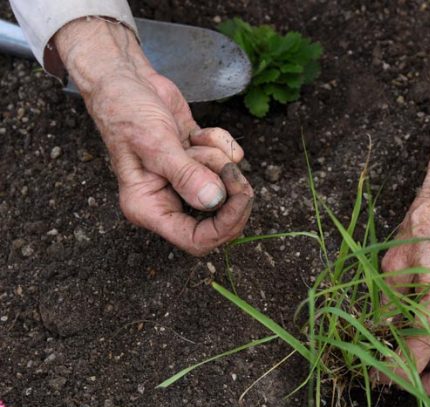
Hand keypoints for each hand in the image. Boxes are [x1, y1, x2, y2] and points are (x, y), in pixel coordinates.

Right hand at [54, 18, 252, 255]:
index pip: (197, 241)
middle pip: (220, 219)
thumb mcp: (154, 142)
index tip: (241, 197)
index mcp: (149, 208)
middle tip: (231, 168)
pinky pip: (229, 160)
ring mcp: (186, 181)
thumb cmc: (126, 111)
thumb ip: (184, 174)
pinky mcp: (199, 161)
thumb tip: (213, 201)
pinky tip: (196, 131)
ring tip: (191, 140)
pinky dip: (220, 142)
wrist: (125, 80)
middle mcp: (169, 200)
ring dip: (218, 158)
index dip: (225, 225)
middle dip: (230, 190)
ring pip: (226, 185)